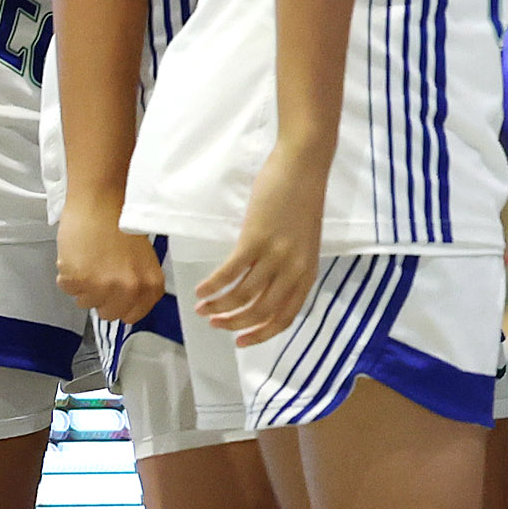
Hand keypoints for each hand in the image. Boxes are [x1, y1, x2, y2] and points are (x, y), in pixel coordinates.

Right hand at [56, 198, 165, 323]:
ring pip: (85, 302)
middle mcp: (130, 290)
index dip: (120, 303)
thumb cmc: (120, 223)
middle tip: (99, 271)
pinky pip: (67, 288)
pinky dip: (67, 274)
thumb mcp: (142, 260)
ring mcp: (103, 287)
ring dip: (82, 285)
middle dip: (100, 296)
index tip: (114, 292)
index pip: (132, 315)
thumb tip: (126, 304)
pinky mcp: (79, 280)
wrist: (101, 201)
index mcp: (150, 286)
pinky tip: (76, 255)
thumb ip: (137, 284)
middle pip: (108, 314)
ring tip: (88, 258)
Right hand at [199, 140, 327, 342]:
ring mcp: (276, 255)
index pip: (284, 318)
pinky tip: (200, 290)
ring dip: (218, 307)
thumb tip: (264, 291)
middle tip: (213, 324)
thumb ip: (288, 268)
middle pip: (261, 312)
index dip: (260, 335)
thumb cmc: (300, 201)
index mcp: (307, 274)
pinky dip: (212, 286)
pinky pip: (230, 273)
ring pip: (243, 296)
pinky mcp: (257, 239)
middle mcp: (294, 270)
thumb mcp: (302, 243)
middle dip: (233, 324)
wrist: (304, 166)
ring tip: (201, 309)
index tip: (239, 342)